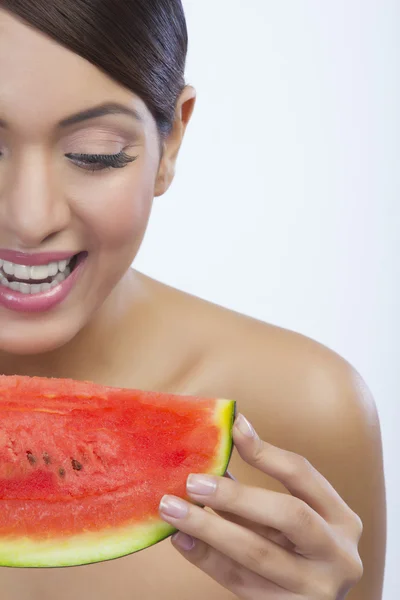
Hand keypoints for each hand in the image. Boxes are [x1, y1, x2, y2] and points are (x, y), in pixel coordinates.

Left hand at [158, 414, 363, 598]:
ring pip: (258, 553)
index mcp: (342, 519)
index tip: (232, 428)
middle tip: (193, 481)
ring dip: (209, 528)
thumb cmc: (298, 554)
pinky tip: (181, 538)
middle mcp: (338, 554)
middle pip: (289, 515)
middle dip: (236, 496)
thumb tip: (216, 446)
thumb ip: (258, 492)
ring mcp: (316, 588)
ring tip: (173, 508)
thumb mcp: (293, 519)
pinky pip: (240, 582)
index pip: (303, 475)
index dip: (266, 451)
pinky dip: (207, 558)